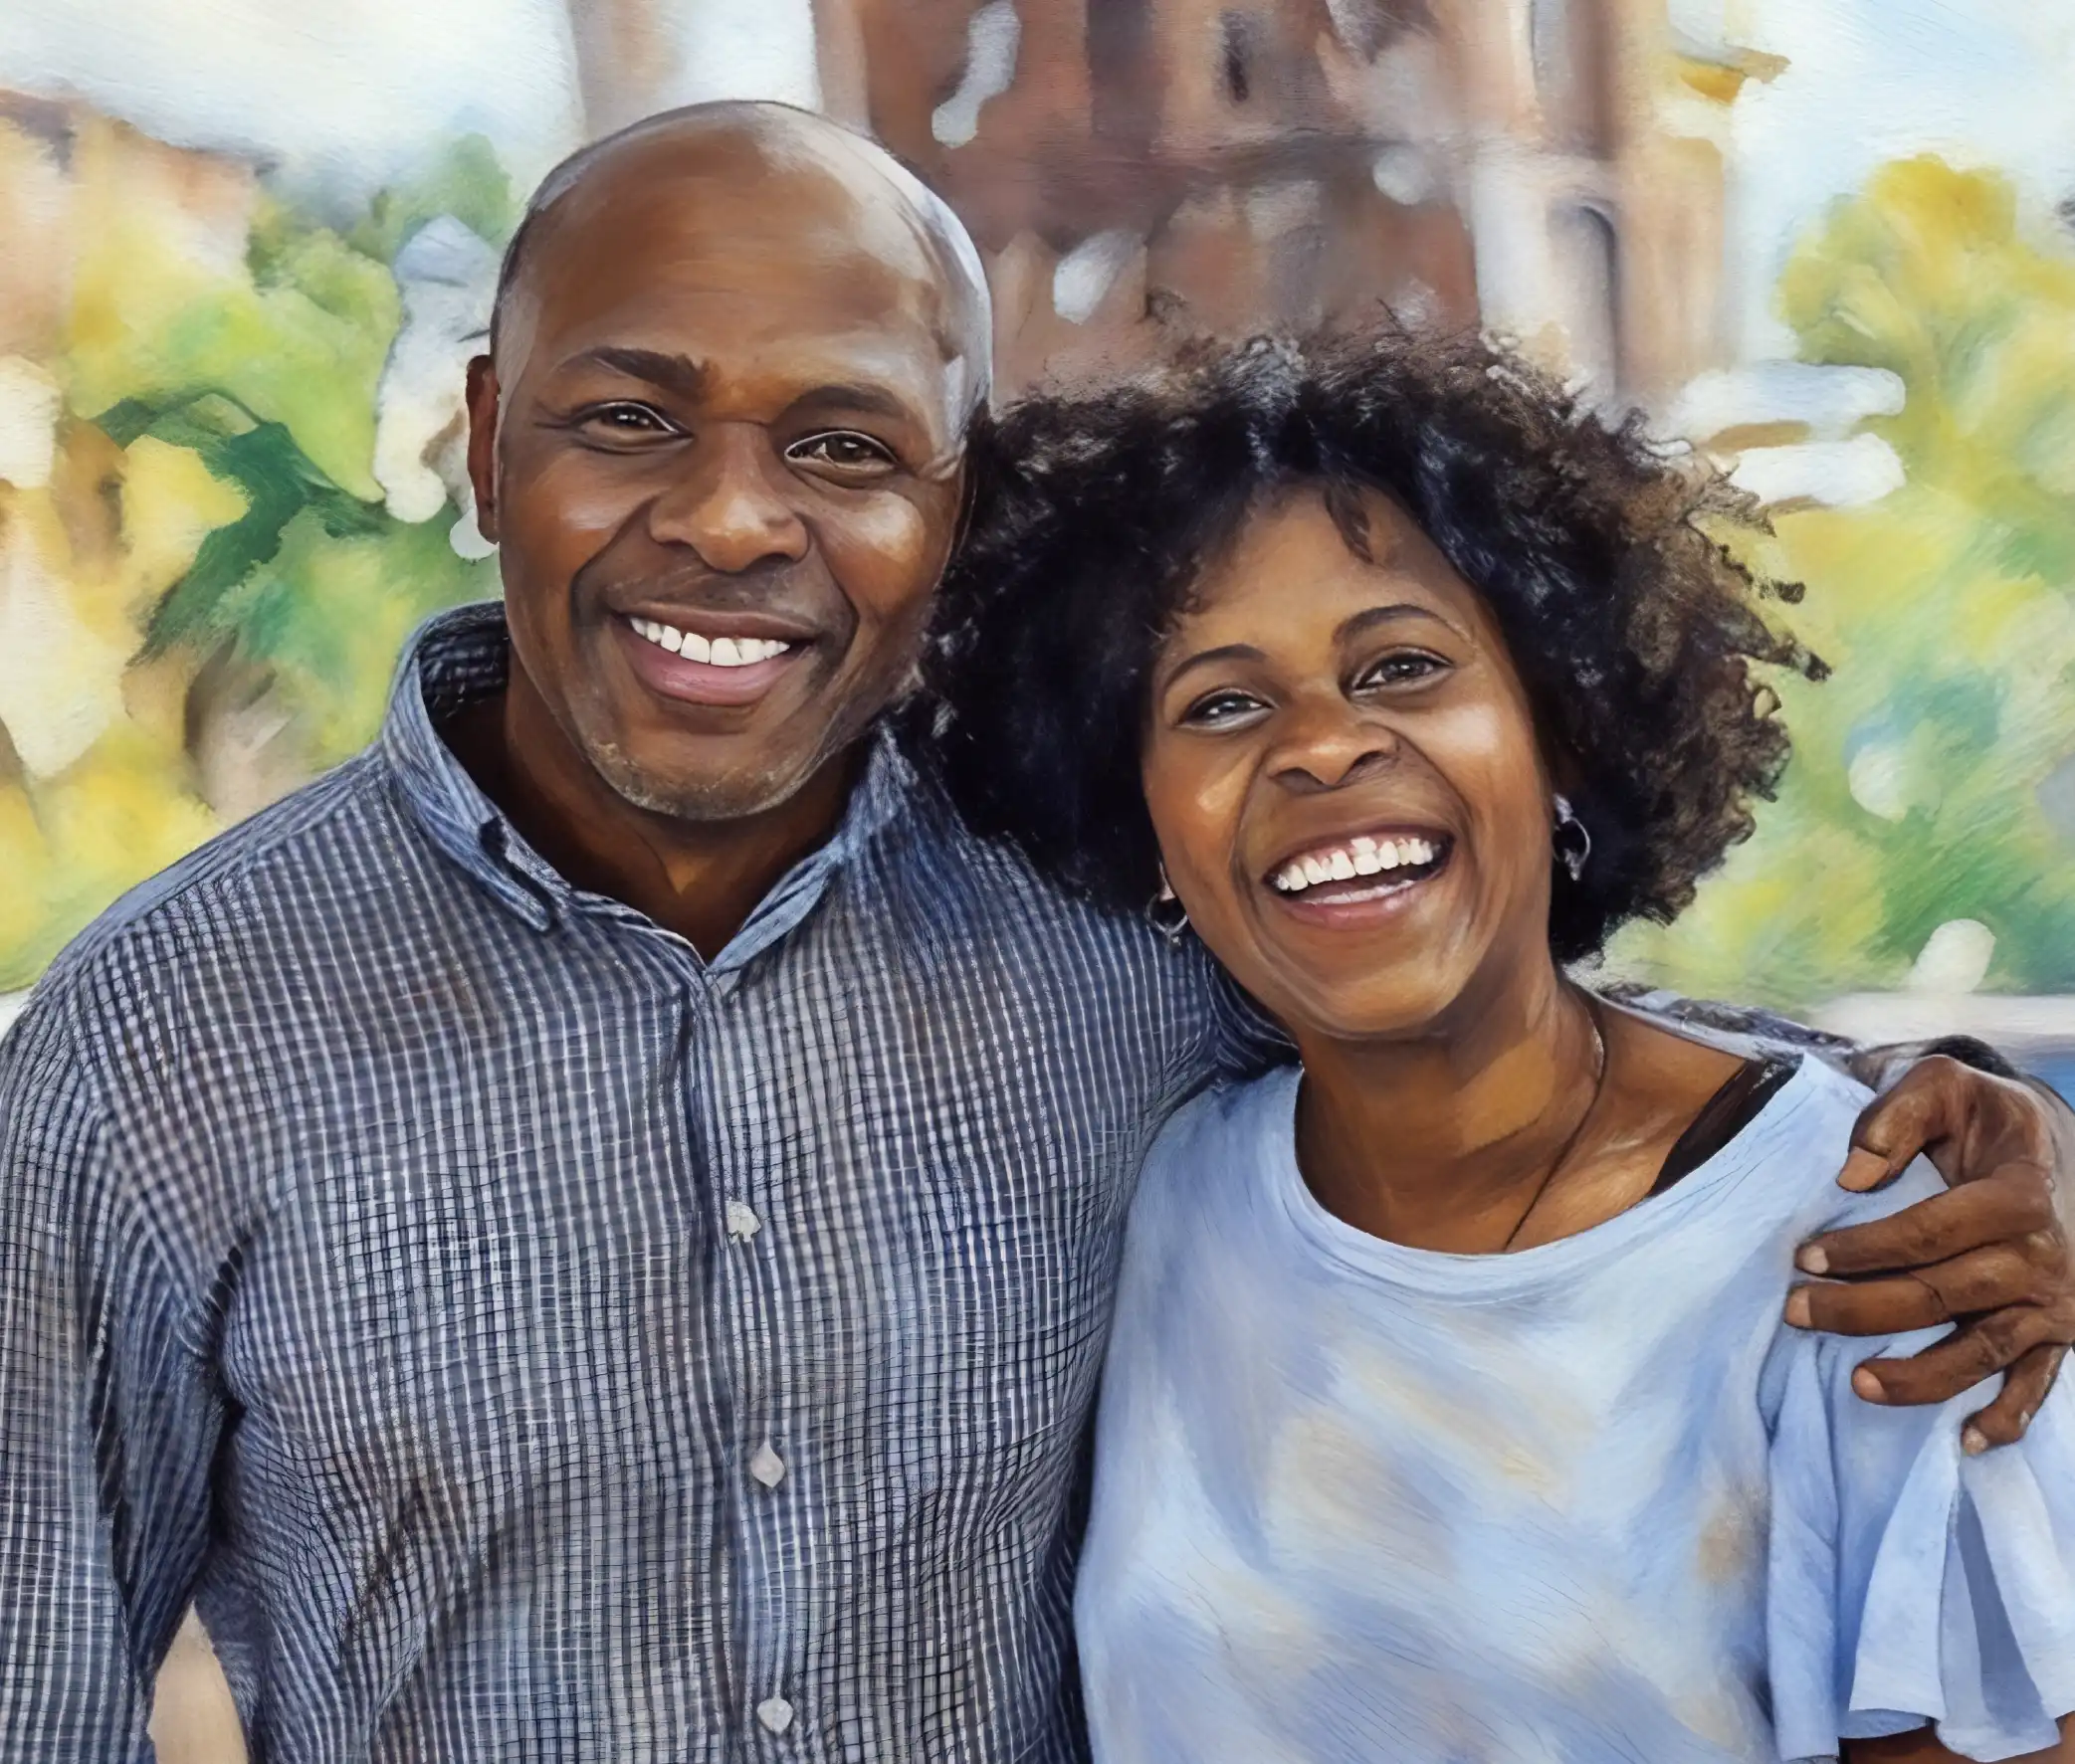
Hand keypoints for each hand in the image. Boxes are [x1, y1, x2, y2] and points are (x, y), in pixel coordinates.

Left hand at [1785, 1055, 2074, 1449]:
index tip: (1803, 1255)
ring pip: (1981, 1351)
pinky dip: (2006, 1417)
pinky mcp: (2060, 1334)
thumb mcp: (1944, 1085)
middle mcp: (2045, 1256)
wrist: (2052, 1147)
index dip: (1863, 1248)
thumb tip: (1852, 1176)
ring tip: (1855, 1382)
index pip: (1929, 1232)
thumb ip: (1896, 1115)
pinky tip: (1963, 1440)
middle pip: (1943, 1295)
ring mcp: (2055, 1304)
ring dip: (1919, 1375)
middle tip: (1795, 1310)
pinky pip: (2035, 1384)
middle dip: (1861, 1309)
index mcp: (2018, 1195)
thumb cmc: (1984, 1117)